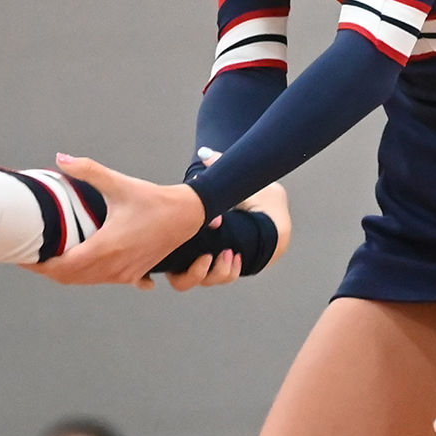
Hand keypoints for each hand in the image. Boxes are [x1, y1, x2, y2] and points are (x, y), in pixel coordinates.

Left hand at [26, 155, 206, 285]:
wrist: (186, 216)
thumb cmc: (152, 200)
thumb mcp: (119, 183)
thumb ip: (88, 170)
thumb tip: (60, 158)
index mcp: (106, 247)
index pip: (64, 266)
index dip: (41, 265)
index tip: (24, 256)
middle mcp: (114, 266)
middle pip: (71, 277)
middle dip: (47, 269)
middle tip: (29, 256)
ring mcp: (125, 274)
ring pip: (86, 281)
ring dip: (66, 273)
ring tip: (47, 258)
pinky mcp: (134, 274)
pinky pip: (103, 281)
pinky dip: (87, 276)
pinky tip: (80, 265)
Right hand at [153, 181, 289, 289]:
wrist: (274, 219)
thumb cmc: (254, 201)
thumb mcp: (232, 185)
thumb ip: (216, 170)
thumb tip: (204, 154)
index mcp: (190, 236)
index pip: (165, 253)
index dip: (161, 256)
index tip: (173, 243)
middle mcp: (198, 254)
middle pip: (180, 279)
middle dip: (190, 271)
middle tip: (204, 256)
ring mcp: (213, 266)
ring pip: (203, 281)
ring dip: (213, 271)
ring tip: (226, 253)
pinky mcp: (230, 271)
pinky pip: (224, 279)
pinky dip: (229, 270)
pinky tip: (236, 256)